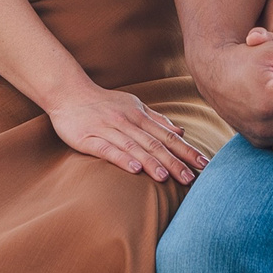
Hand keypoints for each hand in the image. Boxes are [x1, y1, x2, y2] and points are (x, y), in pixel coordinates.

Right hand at [48, 88, 211, 183]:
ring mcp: (108, 129)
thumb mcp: (133, 106)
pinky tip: (133, 170)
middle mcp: (127, 122)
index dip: (187, 150)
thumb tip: (181, 131)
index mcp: (140, 116)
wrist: (68, 92)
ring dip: (151, 163)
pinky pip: (107, 149)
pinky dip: (122, 159)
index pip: (168, 136)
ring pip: (134, 147)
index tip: (204, 164)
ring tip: (165, 178)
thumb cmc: (103, 102)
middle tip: (191, 179)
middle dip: (174, 162)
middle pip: (155, 144)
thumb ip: (157, 120)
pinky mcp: (88, 138)